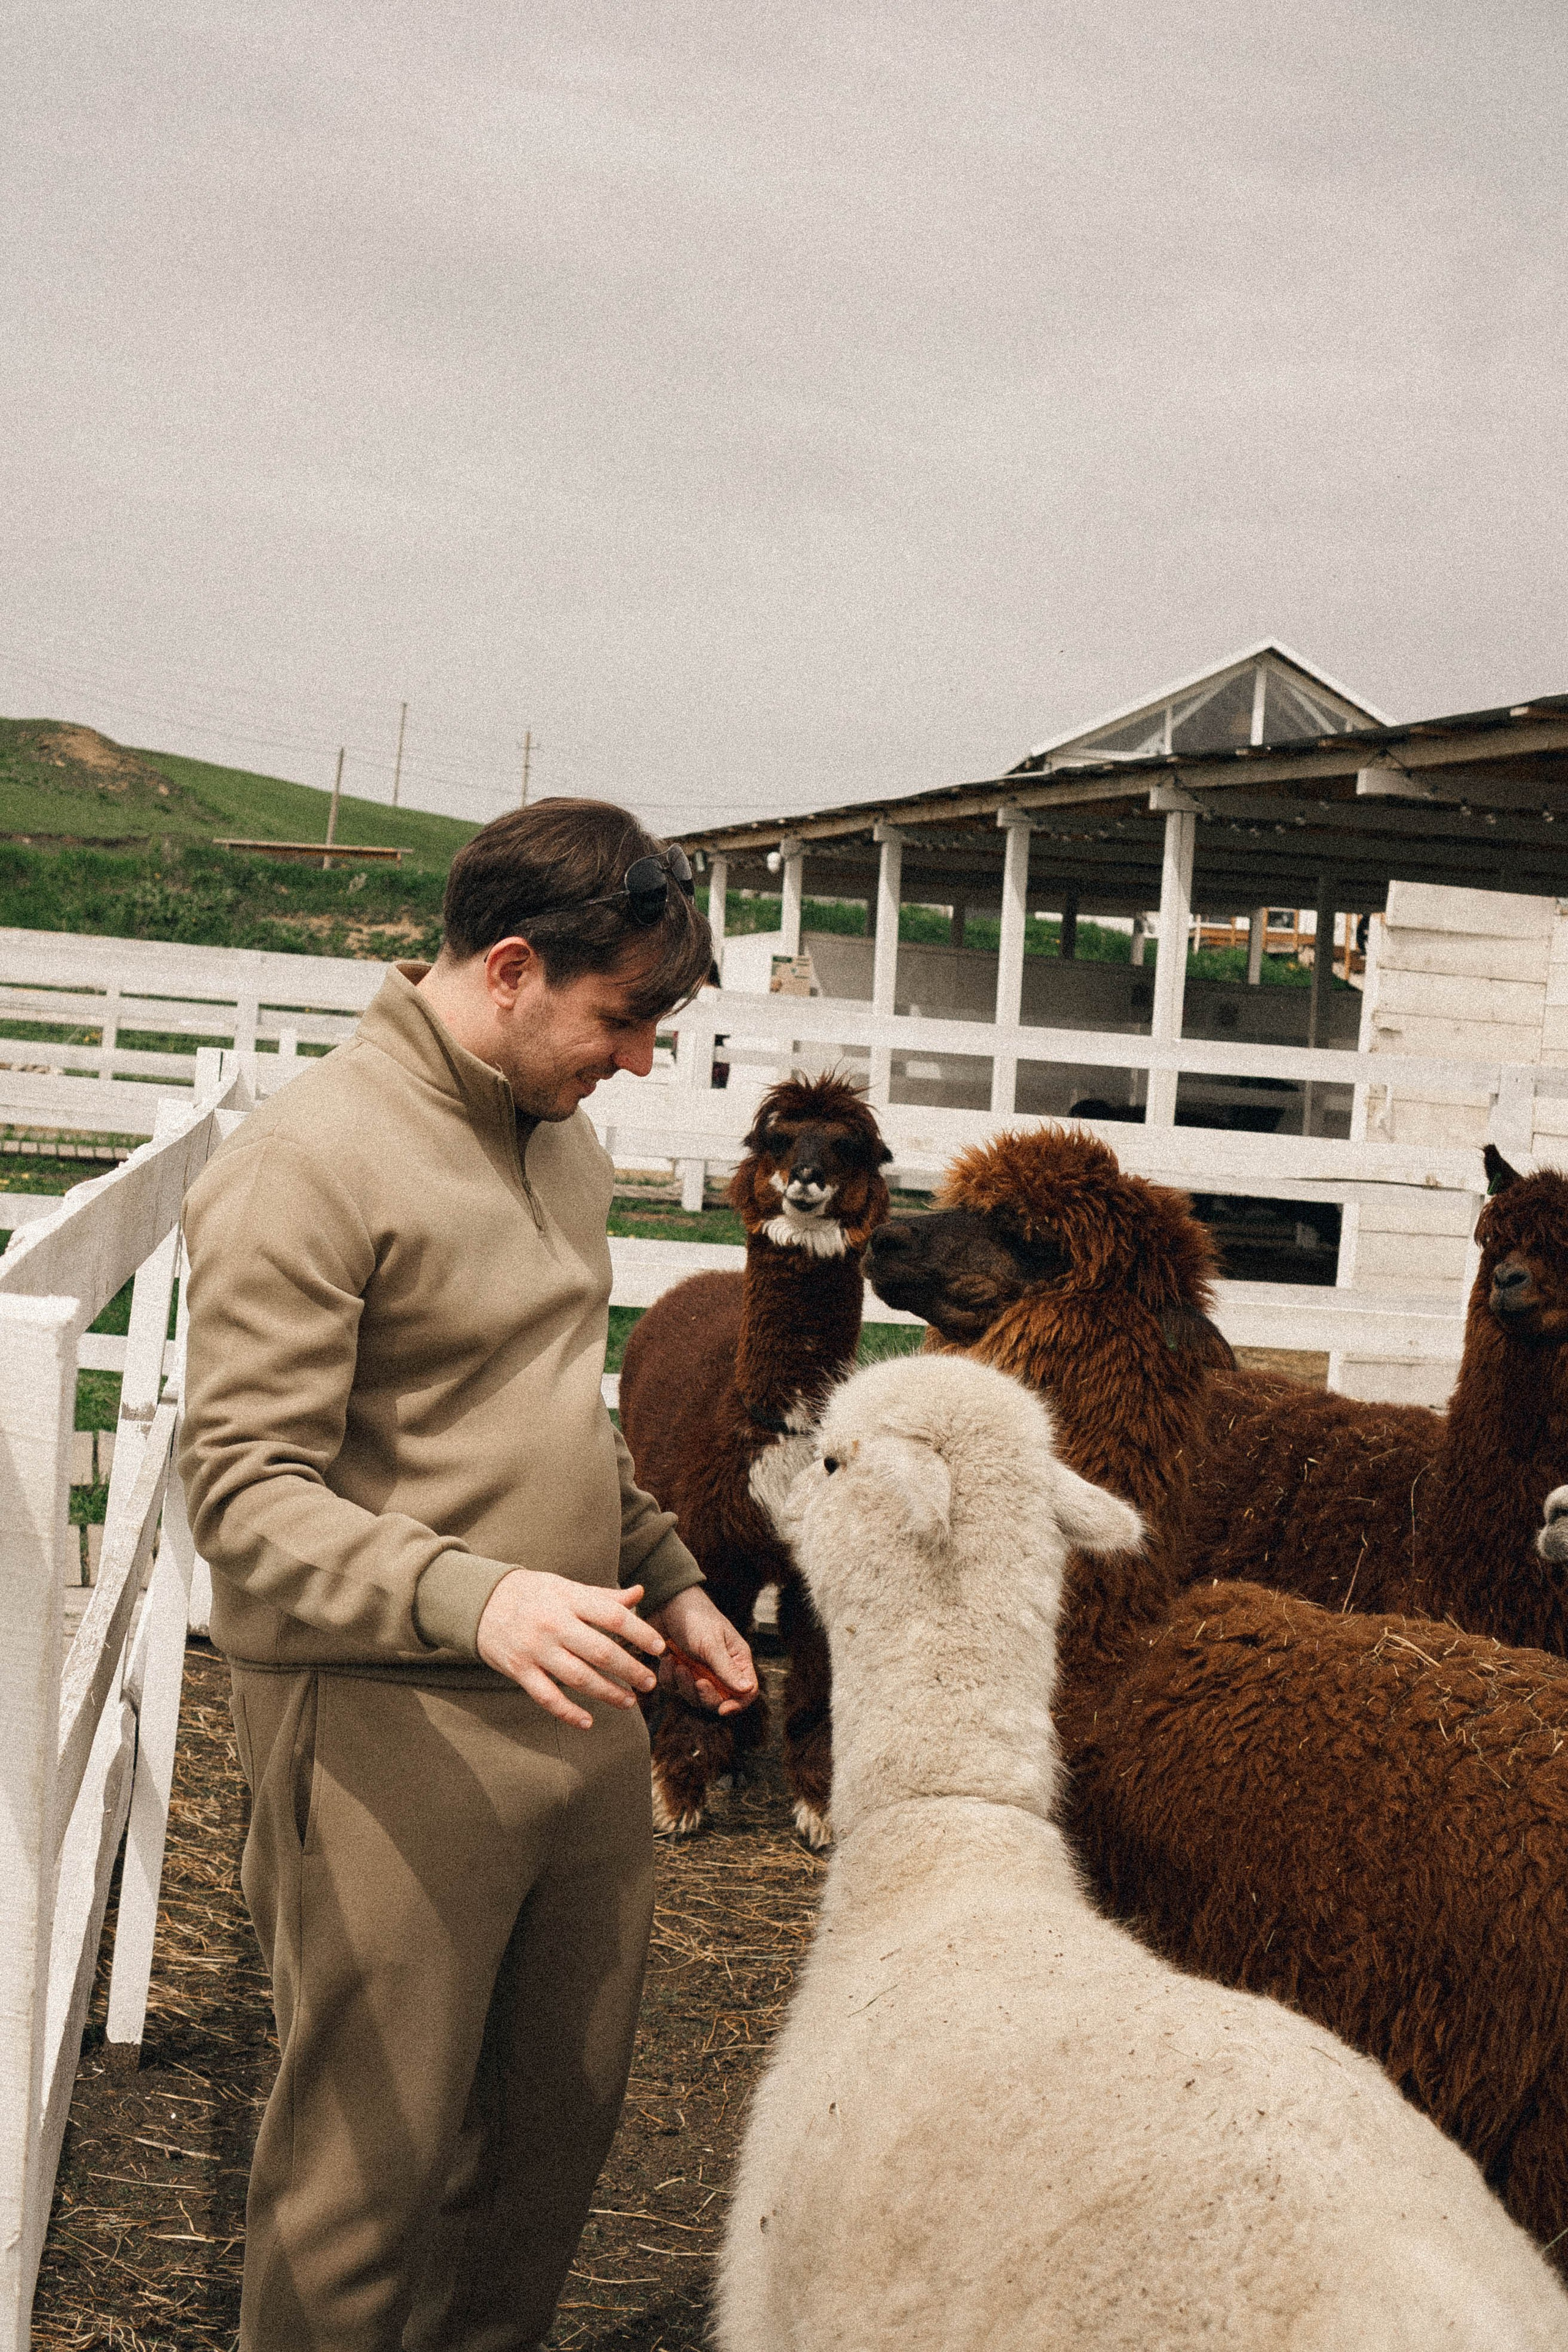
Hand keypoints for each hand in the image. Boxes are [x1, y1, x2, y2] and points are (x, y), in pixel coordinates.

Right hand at [477, 1573, 664, 1730]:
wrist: (480, 1601)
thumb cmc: (534, 1593)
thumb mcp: (566, 1587)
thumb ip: (603, 1596)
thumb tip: (639, 1594)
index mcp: (569, 1599)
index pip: (612, 1616)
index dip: (639, 1633)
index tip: (659, 1647)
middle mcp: (554, 1624)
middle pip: (600, 1651)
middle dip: (630, 1670)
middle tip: (649, 1683)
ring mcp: (535, 1649)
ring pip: (578, 1677)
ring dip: (607, 1693)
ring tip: (629, 1701)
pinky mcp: (519, 1670)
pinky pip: (547, 1696)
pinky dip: (568, 1712)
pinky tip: (588, 1722)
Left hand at [649, 1587, 757, 1716]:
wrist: (665, 1601)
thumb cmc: (695, 1617)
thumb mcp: (711, 1643)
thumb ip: (727, 1669)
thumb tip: (748, 1690)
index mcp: (736, 1660)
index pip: (746, 1692)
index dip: (737, 1705)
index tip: (723, 1709)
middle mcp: (719, 1669)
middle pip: (719, 1700)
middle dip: (706, 1695)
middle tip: (696, 1680)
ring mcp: (698, 1670)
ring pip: (694, 1697)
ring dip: (684, 1685)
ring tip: (678, 1664)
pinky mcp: (679, 1669)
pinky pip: (675, 1687)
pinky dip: (669, 1677)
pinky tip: (667, 1659)